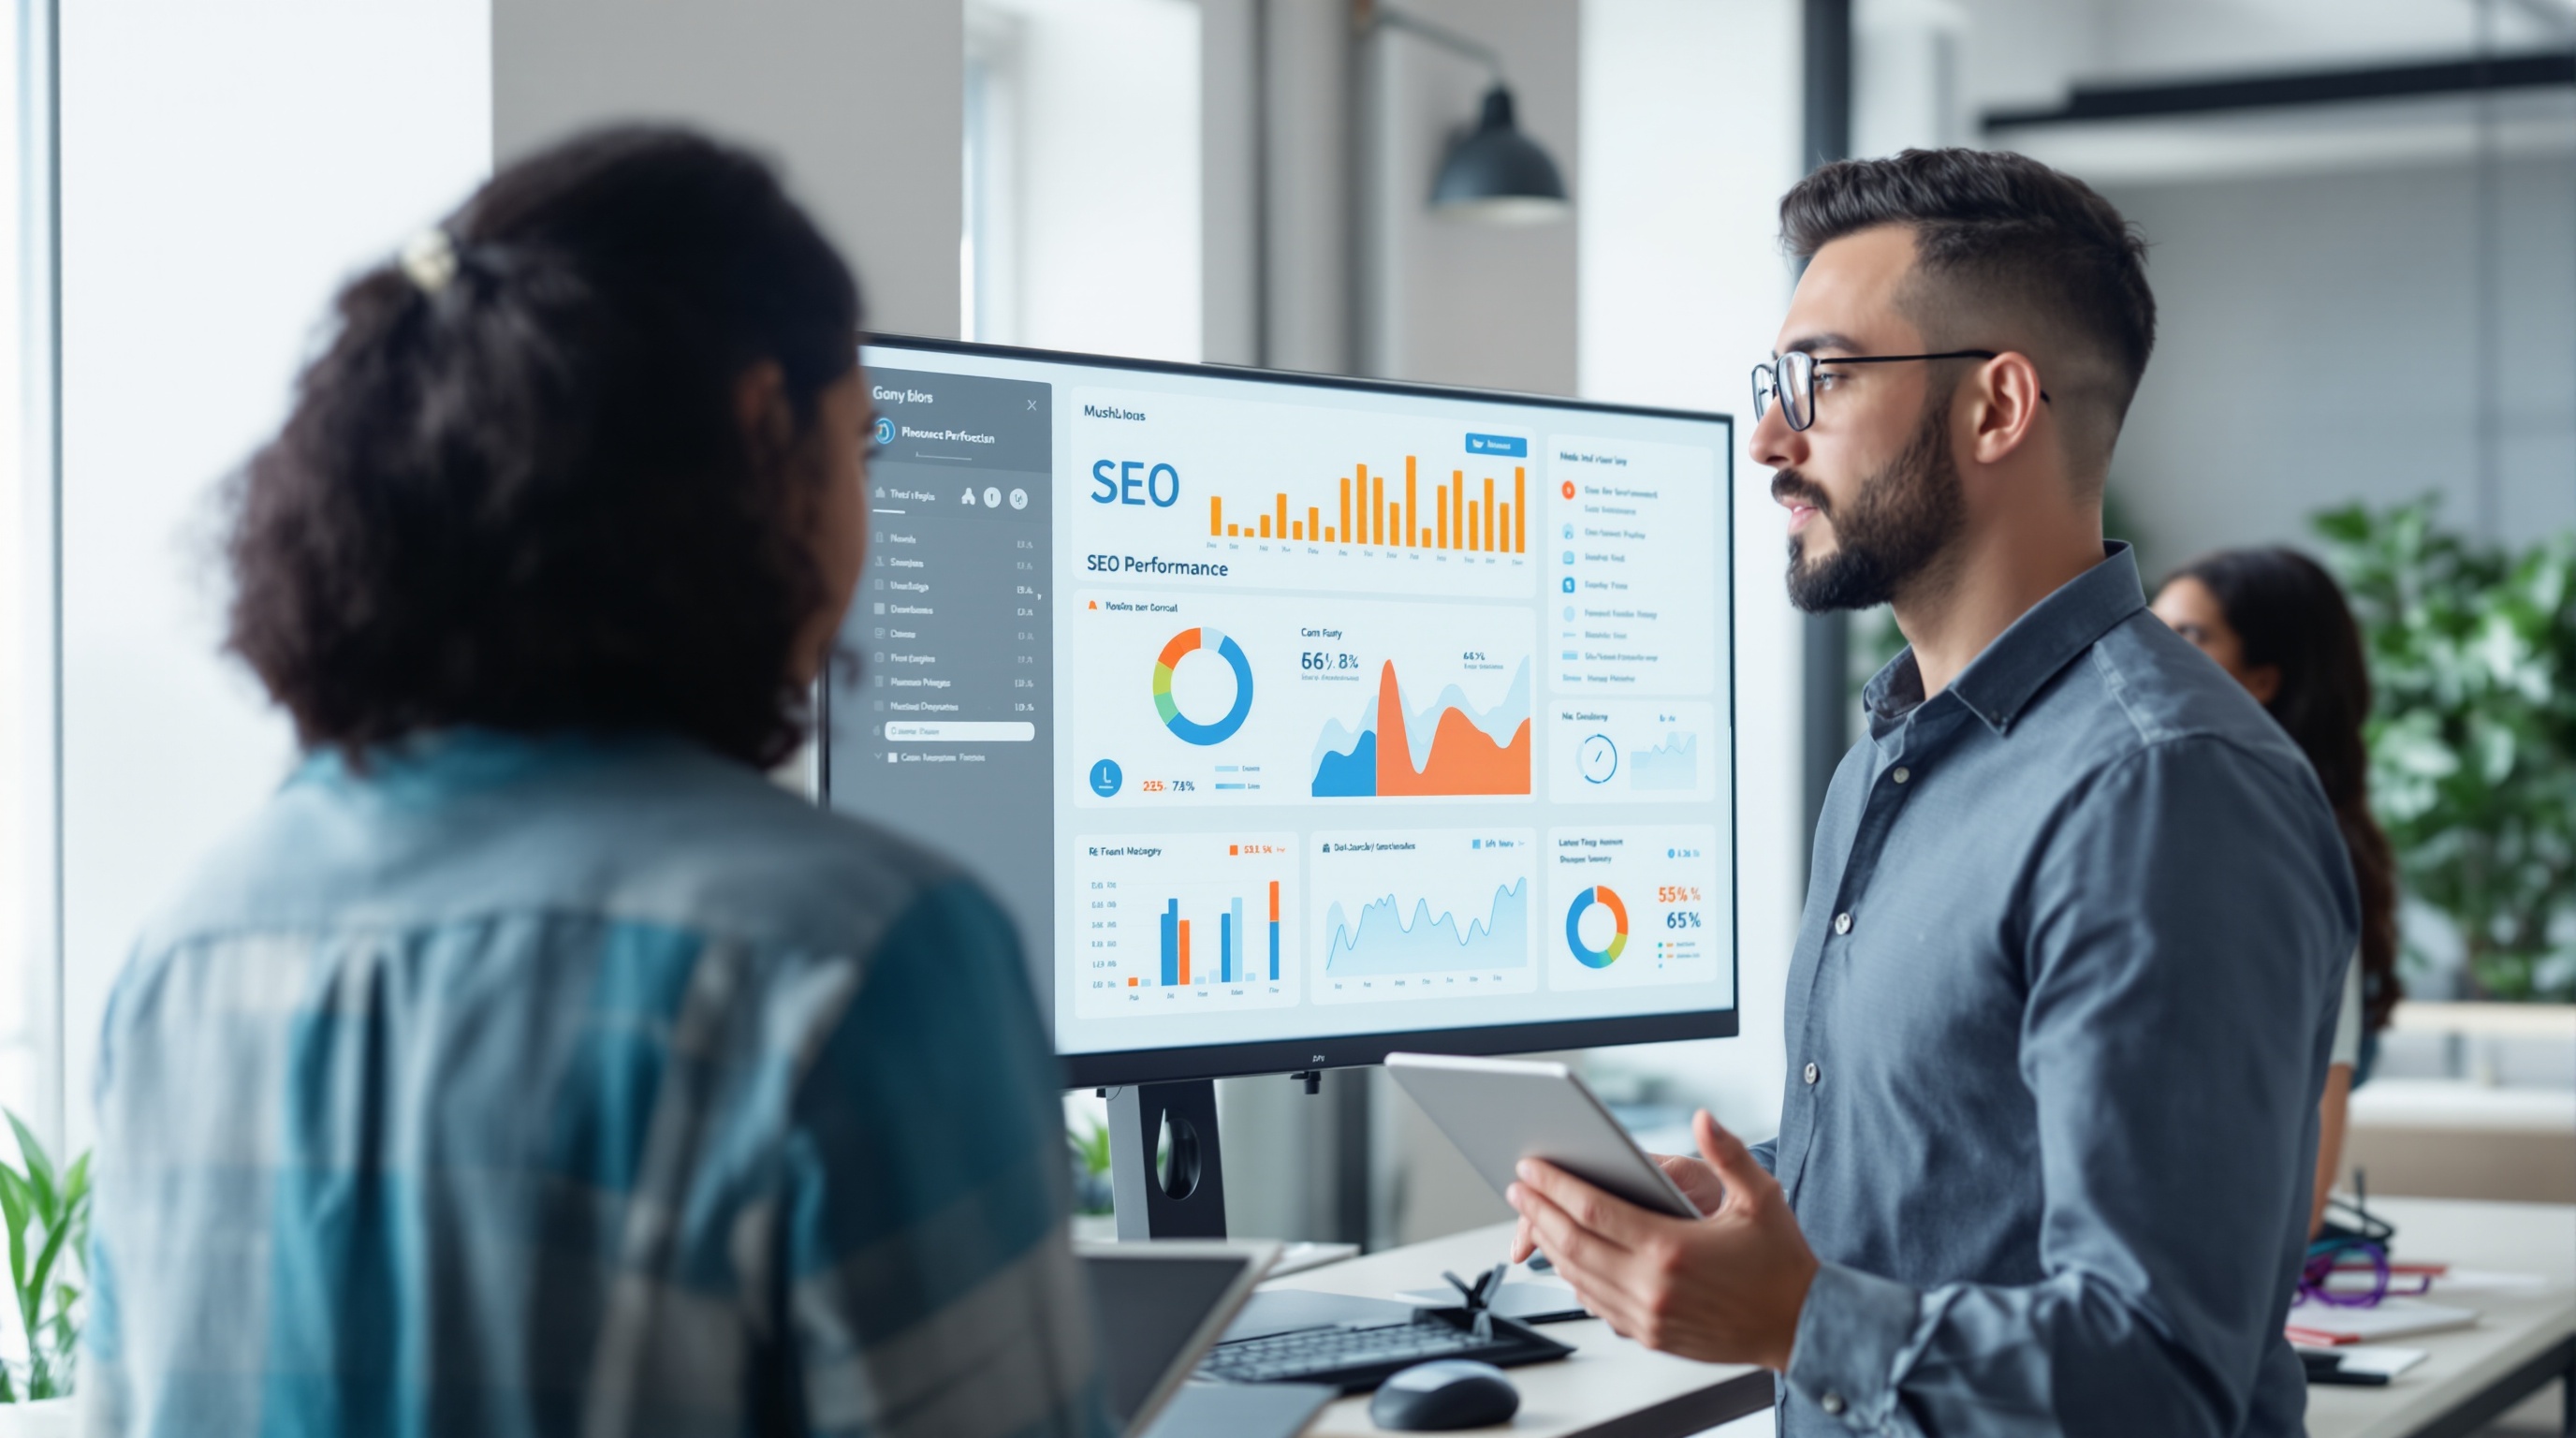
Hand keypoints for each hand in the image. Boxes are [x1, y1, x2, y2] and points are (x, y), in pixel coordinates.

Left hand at [1506, 1110, 1817, 1370]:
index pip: (1593, 1210)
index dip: (1555, 1186)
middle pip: (1573, 1243)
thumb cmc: (1781, 1261)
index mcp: (1671, 1248)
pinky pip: (1596, 1305)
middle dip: (1538, 1211)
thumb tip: (1703, 1117)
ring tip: (1534, 1217)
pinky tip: (1568, 1258)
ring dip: (1549, 1245)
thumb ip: (1729, 1153)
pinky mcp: (1650, 1335)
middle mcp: (1652, 1286)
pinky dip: (1574, 1278)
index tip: (1530, 1167)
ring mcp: (1648, 1316)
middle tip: (1518, 1187)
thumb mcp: (1761, 1198)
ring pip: (1578, 1277)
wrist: (1800, 1325)